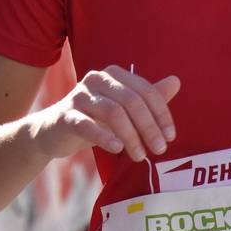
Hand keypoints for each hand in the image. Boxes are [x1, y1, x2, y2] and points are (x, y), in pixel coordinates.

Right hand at [34, 67, 180, 162]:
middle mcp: (97, 79)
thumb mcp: (123, 109)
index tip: (170, 136)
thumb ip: (148, 97)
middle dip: (149, 127)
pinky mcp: (66, 115)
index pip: (145, 91)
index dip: (161, 113)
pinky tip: (116, 149)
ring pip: (113, 112)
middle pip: (131, 101)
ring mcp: (79, 96)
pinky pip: (87, 125)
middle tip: (159, 149)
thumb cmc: (94, 119)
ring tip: (139, 155)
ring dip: (131, 136)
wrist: (53, 132)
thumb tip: (176, 81)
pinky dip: (103, 137)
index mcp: (114, 75)